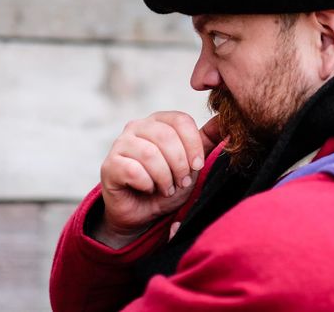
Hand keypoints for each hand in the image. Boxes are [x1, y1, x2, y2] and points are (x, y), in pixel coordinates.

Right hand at [94, 112, 219, 248]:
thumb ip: (206, 143)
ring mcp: (120, 144)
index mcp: (159, 121)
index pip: (181, 120)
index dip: (193, 144)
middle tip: (182, 182)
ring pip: (149, 154)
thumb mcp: (192, 165)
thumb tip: (223, 122)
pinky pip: (133, 170)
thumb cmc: (168, 185)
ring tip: (167, 188)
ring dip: (164, 177)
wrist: (144, 213)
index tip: (197, 166)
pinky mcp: (109, 165)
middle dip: (180, 165)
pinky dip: (147, 184)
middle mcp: (137, 127)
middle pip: (165, 136)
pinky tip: (148, 189)